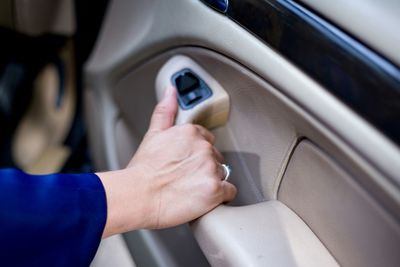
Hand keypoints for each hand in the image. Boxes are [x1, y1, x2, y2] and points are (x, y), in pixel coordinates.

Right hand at [98, 87, 236, 237]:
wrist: (138, 197)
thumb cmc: (142, 171)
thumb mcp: (153, 135)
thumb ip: (165, 111)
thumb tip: (171, 90)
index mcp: (190, 133)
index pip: (206, 140)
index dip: (196, 154)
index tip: (187, 162)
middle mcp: (203, 148)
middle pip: (215, 157)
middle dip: (204, 167)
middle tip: (187, 178)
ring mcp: (210, 169)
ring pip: (222, 174)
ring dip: (212, 181)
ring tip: (192, 190)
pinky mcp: (215, 190)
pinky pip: (229, 191)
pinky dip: (221, 196)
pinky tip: (205, 198)